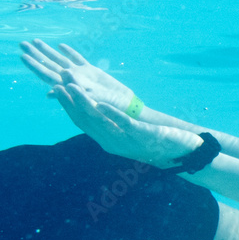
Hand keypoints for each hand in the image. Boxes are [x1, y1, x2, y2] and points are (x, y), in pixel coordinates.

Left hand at [20, 40, 135, 111]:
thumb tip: (51, 91)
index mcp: (69, 87)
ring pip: (61, 60)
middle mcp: (72, 79)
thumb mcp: (90, 103)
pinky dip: (70, 52)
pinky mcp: (93, 71)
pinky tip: (61, 46)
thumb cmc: (109, 109)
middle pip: (49, 64)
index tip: (23, 57)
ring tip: (35, 41)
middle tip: (21, 44)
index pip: (47, 74)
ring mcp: (81, 74)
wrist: (126, 107)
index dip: (35, 65)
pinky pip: (78, 59)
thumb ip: (73, 94)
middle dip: (36, 54)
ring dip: (48, 51)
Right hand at [51, 84, 200, 167]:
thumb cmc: (154, 142)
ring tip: (73, 89)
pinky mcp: (141, 135)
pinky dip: (111, 113)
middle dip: (71, 103)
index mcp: (107, 141)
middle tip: (58, 85)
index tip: (58, 91)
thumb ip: (112, 124)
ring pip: (100, 121)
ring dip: (85, 104)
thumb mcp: (128, 134)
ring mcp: (126, 140)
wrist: (180, 154)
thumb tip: (98, 110)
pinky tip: (101, 103)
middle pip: (86, 122)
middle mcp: (113, 142)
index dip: (68, 107)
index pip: (83, 123)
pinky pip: (123, 124)